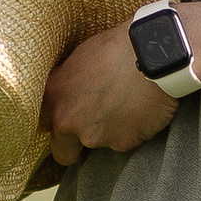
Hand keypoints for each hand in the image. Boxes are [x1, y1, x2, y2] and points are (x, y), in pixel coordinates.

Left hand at [44, 23, 180, 159]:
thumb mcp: (81, 58)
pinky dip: (135, 130)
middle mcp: (68, 121)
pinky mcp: (122, 143)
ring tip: (130, 105)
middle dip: (77, 148)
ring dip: (112, 131)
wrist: (154, 53)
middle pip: (65, 153)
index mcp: (54, 96)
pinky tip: (144, 109)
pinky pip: (127, 141)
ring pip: (100, 143)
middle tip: (98, 127)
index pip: (45, 127)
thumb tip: (70, 93)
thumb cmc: (118, 46)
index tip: (73, 123)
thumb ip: (69, 84)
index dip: (60, 127)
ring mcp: (95, 135)